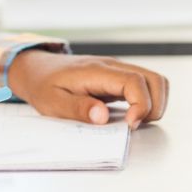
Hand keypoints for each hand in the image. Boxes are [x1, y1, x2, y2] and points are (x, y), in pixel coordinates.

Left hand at [6, 50, 168, 129]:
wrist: (36, 69)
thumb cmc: (43, 85)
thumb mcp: (52, 102)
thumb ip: (78, 109)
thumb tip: (103, 117)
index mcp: (96, 71)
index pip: (135, 82)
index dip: (141, 105)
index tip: (130, 125)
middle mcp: (112, 67)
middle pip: (154, 80)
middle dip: (155, 106)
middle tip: (135, 125)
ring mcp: (117, 70)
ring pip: (154, 81)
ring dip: (154, 104)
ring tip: (135, 121)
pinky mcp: (118, 78)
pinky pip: (144, 86)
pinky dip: (147, 101)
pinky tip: (131, 115)